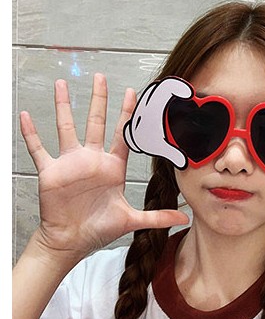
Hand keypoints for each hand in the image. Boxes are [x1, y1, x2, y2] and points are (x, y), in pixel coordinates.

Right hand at [20, 73, 188, 265]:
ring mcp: (70, 163)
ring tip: (61, 84)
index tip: (132, 92)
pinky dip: (31, 133)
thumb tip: (185, 219)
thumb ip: (157, 217)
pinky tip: (26, 116)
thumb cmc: (98, 229)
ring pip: (66, 127)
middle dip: (99, 99)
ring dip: (64, 106)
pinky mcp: (51, 172)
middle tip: (101, 77)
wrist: (70, 241)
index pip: (122, 134)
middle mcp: (92, 159)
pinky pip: (39, 148)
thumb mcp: (131, 220)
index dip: (127, 113)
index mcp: (112, 167)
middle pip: (96, 122)